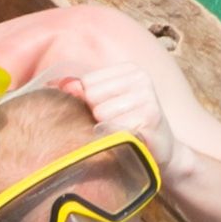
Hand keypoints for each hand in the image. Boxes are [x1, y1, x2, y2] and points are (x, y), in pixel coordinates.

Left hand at [70, 53, 173, 178]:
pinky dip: (115, 138)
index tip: (107, 111)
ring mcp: (148, 97)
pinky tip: (127, 140)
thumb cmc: (129, 125)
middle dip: (97, 115)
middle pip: (92, 95)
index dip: (89, 102)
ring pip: (101, 113)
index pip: (87, 81)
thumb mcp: (108, 103)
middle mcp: (141, 78)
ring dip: (106, 129)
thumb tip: (58, 84)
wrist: (162, 150)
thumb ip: (84, 91)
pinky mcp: (150, 117)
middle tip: (115, 124)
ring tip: (120, 133)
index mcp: (130, 70)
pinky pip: (113, 127)